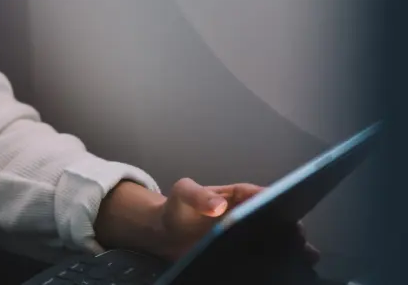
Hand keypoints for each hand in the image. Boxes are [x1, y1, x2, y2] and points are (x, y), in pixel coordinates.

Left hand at [148, 179, 319, 263]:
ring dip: (289, 250)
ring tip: (300, 261)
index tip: (292, 216)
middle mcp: (250, 215)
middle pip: (278, 221)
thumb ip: (197, 195)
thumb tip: (217, 205)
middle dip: (291, 231)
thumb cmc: (178, 207)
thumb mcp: (183, 193)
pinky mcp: (242, 254)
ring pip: (275, 241)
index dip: (281, 203)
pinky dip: (272, 264)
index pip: (266, 196)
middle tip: (300, 244)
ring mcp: (248, 236)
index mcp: (240, 196)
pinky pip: (262, 258)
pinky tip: (279, 273)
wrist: (166, 232)